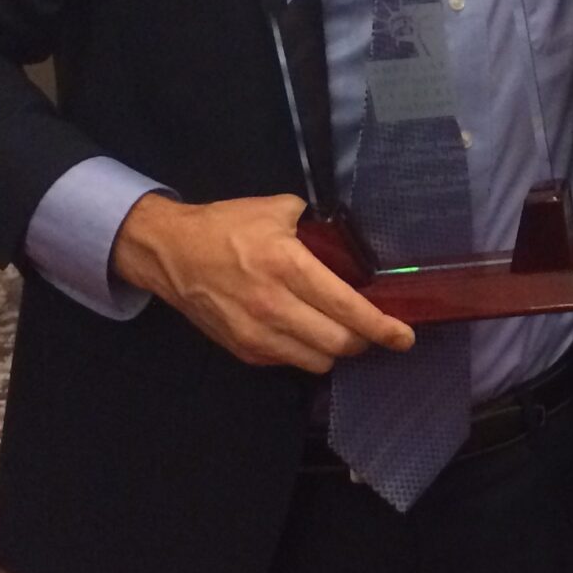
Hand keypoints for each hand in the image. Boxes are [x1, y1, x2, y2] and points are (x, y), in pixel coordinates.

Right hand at [113, 191, 414, 372]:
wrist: (169, 252)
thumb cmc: (226, 226)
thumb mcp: (276, 210)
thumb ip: (317, 226)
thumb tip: (348, 242)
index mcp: (287, 266)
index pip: (347, 307)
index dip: (381, 326)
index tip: (404, 336)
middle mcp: (274, 306)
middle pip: (339, 344)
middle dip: (363, 340)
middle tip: (369, 328)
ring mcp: (257, 334)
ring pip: (318, 361)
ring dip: (335, 349)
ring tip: (337, 330)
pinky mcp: (244, 350)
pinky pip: (290, 362)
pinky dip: (305, 352)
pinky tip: (303, 331)